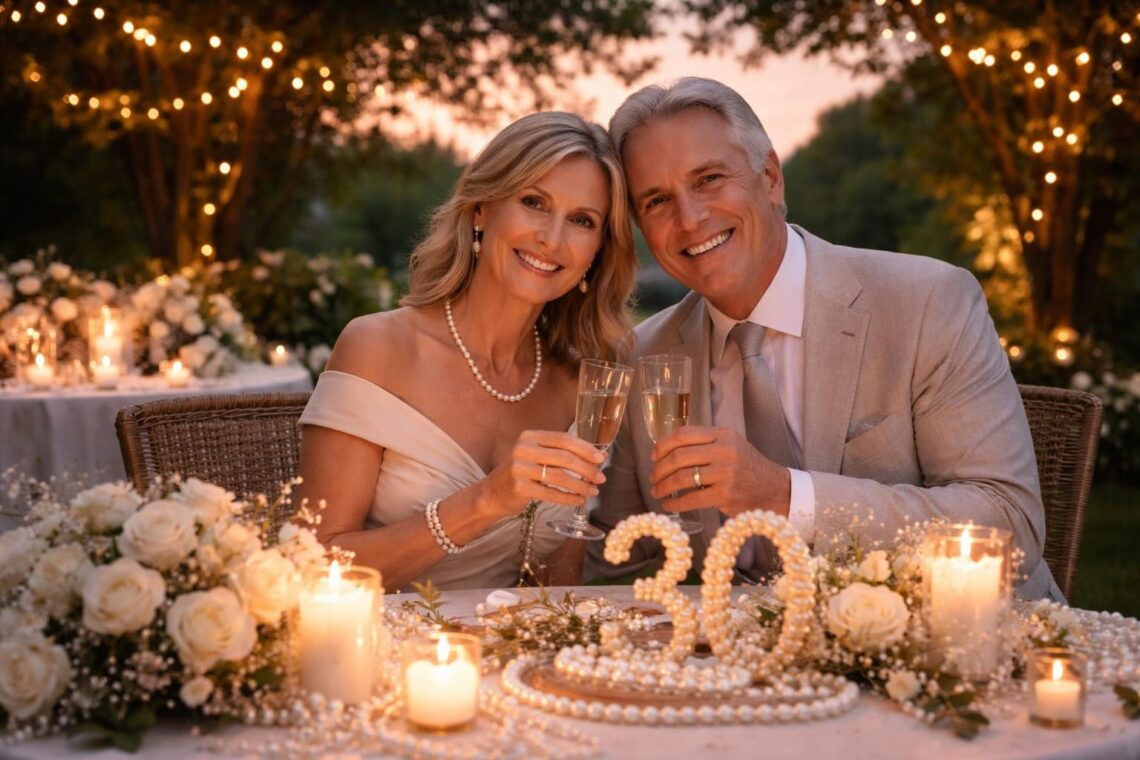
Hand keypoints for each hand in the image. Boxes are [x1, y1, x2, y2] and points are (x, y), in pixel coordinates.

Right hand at [479, 430, 605, 517]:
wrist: (492, 494)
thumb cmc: (522, 473)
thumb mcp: (536, 456)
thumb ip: (561, 453)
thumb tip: (597, 457)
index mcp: (530, 437)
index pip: (563, 439)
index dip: (585, 448)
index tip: (601, 459)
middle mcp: (523, 449)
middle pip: (564, 457)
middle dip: (586, 468)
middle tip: (600, 478)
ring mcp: (519, 468)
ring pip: (559, 476)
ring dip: (580, 485)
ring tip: (593, 491)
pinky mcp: (519, 488)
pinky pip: (550, 493)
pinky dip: (568, 498)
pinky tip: (578, 500)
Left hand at [648, 426, 790, 517]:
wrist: (775, 489)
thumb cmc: (746, 468)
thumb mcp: (730, 445)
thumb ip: (705, 443)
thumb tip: (666, 451)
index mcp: (722, 434)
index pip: (683, 434)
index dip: (662, 445)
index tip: (653, 456)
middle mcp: (725, 450)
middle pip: (679, 457)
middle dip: (659, 469)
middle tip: (652, 478)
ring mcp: (726, 473)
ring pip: (682, 477)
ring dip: (663, 486)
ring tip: (656, 492)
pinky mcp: (725, 495)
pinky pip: (691, 498)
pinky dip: (675, 503)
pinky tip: (668, 505)